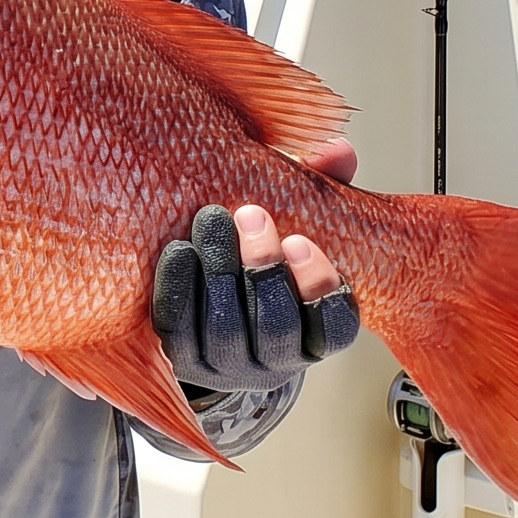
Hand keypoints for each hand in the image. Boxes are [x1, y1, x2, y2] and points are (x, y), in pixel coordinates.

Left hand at [149, 203, 359, 392]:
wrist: (212, 285)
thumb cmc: (268, 247)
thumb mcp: (300, 217)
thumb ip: (322, 186)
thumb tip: (338, 152)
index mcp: (320, 332)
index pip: (334, 326)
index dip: (318, 285)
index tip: (299, 239)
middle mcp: (280, 359)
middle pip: (276, 327)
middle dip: (262, 268)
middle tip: (250, 214)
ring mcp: (231, 365)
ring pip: (227, 332)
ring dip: (219, 272)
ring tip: (212, 218)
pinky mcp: (187, 360)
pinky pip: (179, 332)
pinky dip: (179, 288)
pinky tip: (179, 248)